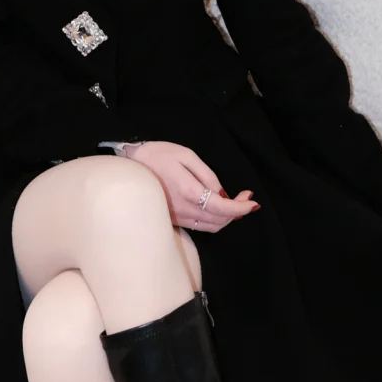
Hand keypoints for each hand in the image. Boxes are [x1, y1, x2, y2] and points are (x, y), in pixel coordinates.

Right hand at [125, 141, 257, 233]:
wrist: (128, 166)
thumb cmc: (157, 155)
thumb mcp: (186, 155)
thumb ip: (207, 175)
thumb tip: (222, 193)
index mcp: (189, 192)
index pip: (222, 209)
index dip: (241, 207)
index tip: (253, 201)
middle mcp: (185, 210)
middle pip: (219, 222)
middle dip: (237, 211)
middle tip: (246, 196)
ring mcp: (178, 218)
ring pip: (210, 227)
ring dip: (226, 217)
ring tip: (234, 201)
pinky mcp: (173, 220)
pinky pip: (199, 226)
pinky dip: (213, 220)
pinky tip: (216, 207)